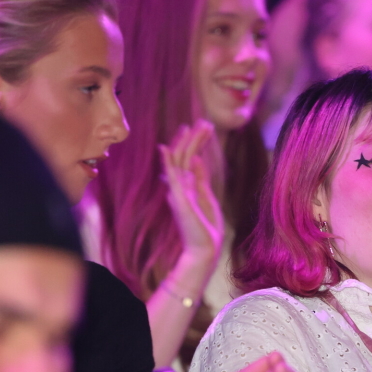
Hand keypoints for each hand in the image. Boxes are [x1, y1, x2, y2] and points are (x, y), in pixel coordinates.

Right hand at [160, 120, 225, 264]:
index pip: (188, 159)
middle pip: (183, 157)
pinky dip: (167, 162)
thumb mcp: (206, 197)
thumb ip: (200, 178)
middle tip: (203, 122)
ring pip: (179, 162)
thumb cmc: (206, 228)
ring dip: (186, 143)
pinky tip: (165, 148)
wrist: (204, 249)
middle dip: (193, 139)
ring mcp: (177, 192)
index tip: (204, 128)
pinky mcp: (178, 200)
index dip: (196, 143)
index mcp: (186, 186)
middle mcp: (179, 187)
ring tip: (195, 127)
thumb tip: (197, 159)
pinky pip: (171, 178)